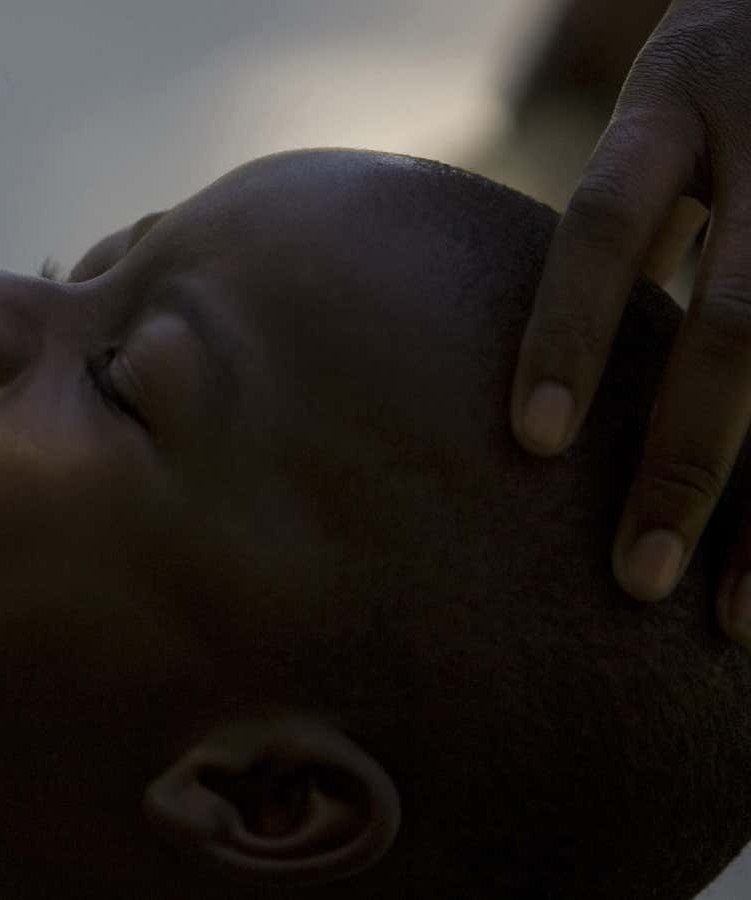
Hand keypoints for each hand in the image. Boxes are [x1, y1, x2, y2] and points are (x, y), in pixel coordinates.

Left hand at [509, 1, 750, 621]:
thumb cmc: (738, 72)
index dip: (570, 333)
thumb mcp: (669, 105)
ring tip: (741, 620)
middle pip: (740, 324)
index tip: (529, 446)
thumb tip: (552, 347)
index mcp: (680, 96)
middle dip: (688, 460)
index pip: (608, 221)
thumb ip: (632, 209)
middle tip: (633, 581)